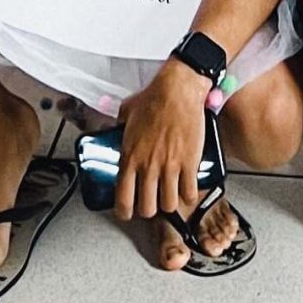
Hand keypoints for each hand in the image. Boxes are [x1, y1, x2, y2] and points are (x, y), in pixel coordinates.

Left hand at [114, 59, 209, 221]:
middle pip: (147, 208)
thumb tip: (112, 127)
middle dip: (149, 209)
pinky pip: (189, 193)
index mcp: (130, 156)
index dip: (124, 212)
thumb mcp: (126, 113)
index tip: (127, 212)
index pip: (123, 198)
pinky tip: (187, 190)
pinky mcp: (190, 163)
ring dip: (169, 203)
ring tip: (170, 195)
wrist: (178, 89)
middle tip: (152, 202)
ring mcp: (170, 166)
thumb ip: (118, 126)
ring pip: (169, 205)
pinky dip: (188, 196)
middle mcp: (148, 166)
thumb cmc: (154, 97)